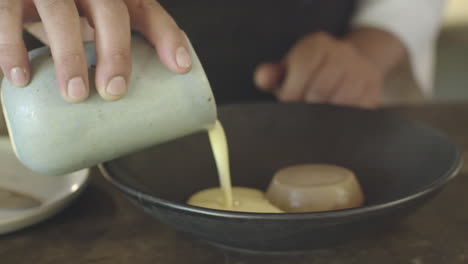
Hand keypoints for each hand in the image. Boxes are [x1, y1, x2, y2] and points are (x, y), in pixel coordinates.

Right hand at [0, 0, 191, 102]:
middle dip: (116, 52)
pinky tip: (19, 78)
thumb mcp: (92, 28)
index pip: (147, 11)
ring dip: (69, 56)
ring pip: (61, 13)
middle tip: (113, 90)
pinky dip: (11, 48)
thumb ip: (108, 55)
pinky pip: (7, 15)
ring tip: (75, 95)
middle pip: (110, 11)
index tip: (181, 67)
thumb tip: (125, 113)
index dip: (167, 37)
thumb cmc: (66, 17)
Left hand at [254, 31, 401, 108]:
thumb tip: (264, 77)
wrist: (350, 68)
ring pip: (340, 103)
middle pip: (320, 89)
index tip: (289, 105)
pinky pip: (355, 112)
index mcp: (317, 45)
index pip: (303, 67)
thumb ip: (272, 75)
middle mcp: (343, 53)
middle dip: (307, 107)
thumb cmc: (311, 74)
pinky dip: (340, 122)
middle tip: (302, 117)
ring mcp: (361, 72)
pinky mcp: (373, 92)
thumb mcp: (290, 69)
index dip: (292, 92)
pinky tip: (332, 123)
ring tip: (316, 121)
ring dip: (324, 117)